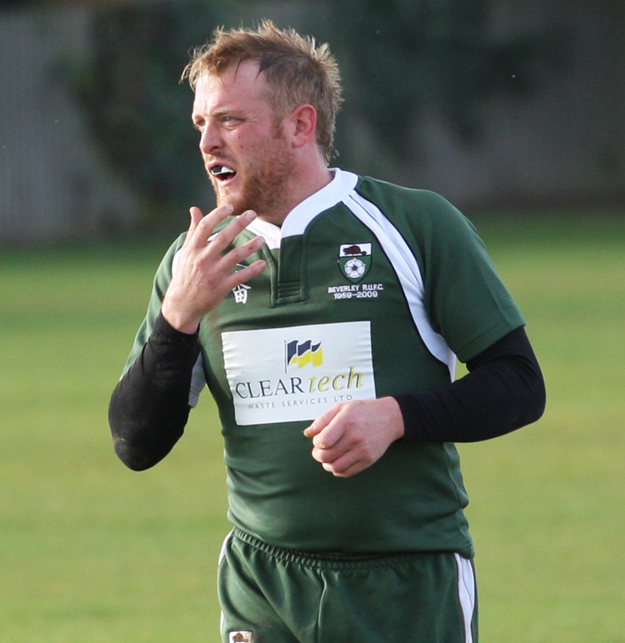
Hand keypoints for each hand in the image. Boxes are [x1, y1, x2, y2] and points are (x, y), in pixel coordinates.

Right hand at [161, 204, 265, 332]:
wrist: (182, 304)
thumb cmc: (185, 274)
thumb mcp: (186, 252)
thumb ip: (193, 230)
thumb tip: (194, 209)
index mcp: (193, 249)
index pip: (206, 226)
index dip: (218, 214)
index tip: (231, 206)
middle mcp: (203, 259)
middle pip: (223, 237)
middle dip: (239, 224)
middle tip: (252, 213)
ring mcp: (213, 273)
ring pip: (235, 256)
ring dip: (250, 246)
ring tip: (262, 239)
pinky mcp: (222, 287)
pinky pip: (240, 276)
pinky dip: (253, 269)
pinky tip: (263, 263)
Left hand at [303, 397, 404, 477]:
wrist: (389, 418)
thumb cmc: (362, 411)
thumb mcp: (341, 407)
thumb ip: (322, 420)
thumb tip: (307, 434)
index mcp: (346, 421)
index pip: (323, 441)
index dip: (316, 443)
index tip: (319, 440)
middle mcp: (355, 437)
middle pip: (326, 456)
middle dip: (318, 455)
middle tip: (319, 451)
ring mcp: (363, 450)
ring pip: (335, 467)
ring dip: (326, 464)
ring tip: (327, 457)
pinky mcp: (369, 460)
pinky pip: (347, 472)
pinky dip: (338, 470)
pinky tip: (338, 461)